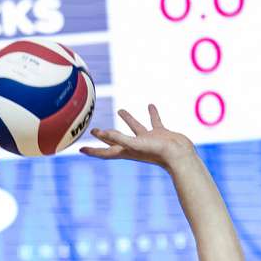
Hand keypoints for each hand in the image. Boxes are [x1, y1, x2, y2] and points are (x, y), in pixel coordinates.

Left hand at [79, 105, 194, 168]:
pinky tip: (150, 105)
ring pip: (134, 128)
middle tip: (94, 131)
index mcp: (126, 151)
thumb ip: (118, 138)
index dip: (92, 150)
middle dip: (104, 136)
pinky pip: (154, 121)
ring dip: (127, 119)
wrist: (180, 155)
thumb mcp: (134, 144)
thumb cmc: (157, 153)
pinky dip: (151, 113)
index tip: (80, 149)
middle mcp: (135, 146)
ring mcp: (148, 139)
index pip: (105, 152)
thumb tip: (101, 132)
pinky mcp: (160, 134)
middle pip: (115, 140)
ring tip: (120, 109)